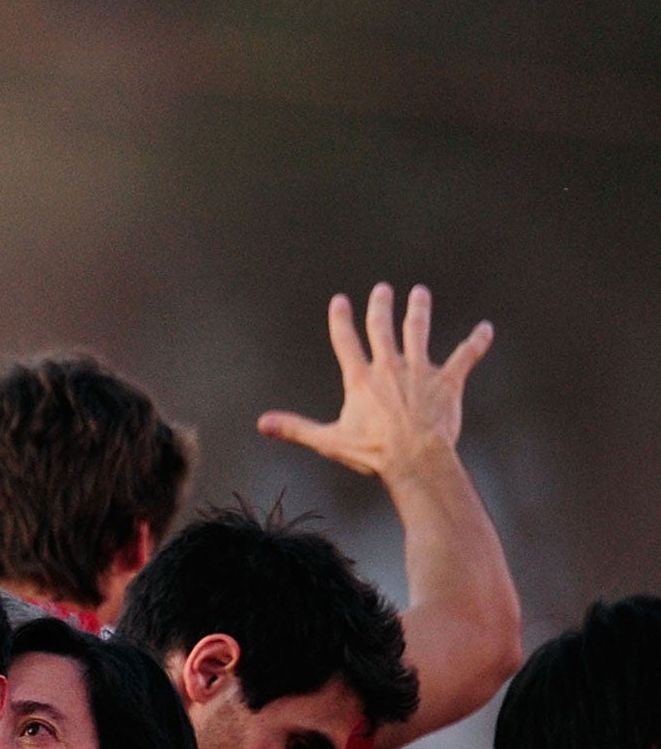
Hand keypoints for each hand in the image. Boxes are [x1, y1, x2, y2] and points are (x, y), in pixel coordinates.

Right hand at [258, 283, 492, 481]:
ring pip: (418, 333)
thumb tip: (263, 423)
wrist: (415, 458)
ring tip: (420, 293)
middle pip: (382, 329)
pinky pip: (464, 357)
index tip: (340, 301)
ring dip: (419, 311)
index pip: (346, 342)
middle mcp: (389, 368)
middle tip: (382, 289)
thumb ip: (296, 428)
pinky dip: (476, 343)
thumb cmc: (373, 452)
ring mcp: (420, 372)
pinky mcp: (447, 382)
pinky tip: (486, 329)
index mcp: (360, 380)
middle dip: (381, 307)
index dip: (341, 320)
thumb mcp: (328, 441)